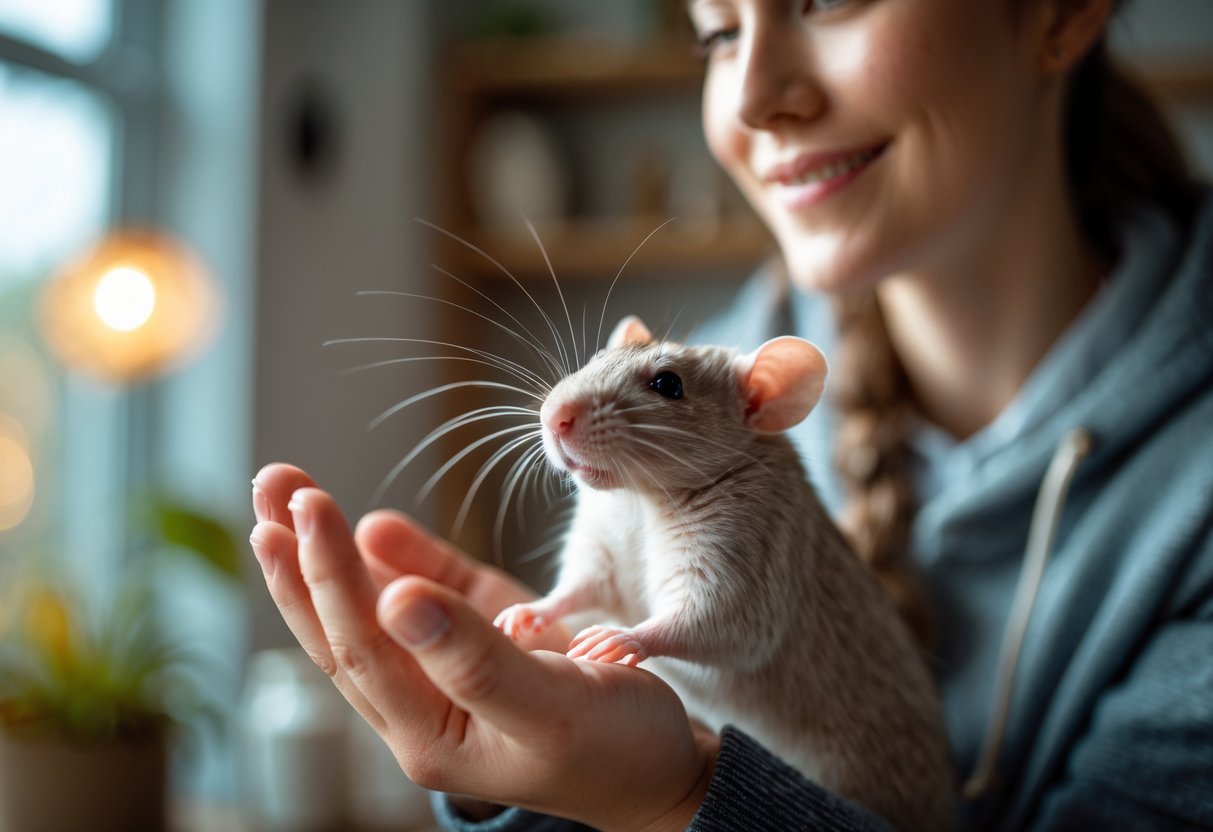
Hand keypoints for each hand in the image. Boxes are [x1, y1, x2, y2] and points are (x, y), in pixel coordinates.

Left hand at [249, 463, 718, 831]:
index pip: (361, 645)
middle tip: (272, 483)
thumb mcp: (552, 708)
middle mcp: (426, 706)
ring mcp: (449, 672)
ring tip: (288, 492)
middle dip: (301, 554)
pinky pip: (429, 598)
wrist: (667, 765)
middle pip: (344, 626)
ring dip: (328, 553)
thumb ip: (474, 659)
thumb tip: (393, 598)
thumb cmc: (619, 749)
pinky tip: (375, 529)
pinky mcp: (484, 642)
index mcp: (431, 736)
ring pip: (372, 610)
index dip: (327, 575)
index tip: (307, 508)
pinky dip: (401, 561)